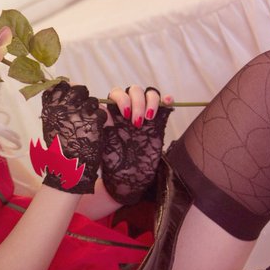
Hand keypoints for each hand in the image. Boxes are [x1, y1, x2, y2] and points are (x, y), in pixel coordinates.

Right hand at [35, 82, 105, 193]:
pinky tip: (95, 132)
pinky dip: (101, 121)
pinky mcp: (94, 120)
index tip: (70, 100)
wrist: (67, 169)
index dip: (68, 90)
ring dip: (93, 110)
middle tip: (83, 111)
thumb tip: (62, 92)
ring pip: (92, 100)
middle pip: (79, 89)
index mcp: (50, 107)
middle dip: (83, 98)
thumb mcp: (49, 125)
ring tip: (88, 125)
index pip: (60, 85)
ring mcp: (79, 112)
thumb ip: (55, 108)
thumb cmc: (58, 149)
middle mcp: (63, 106)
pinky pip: (102, 113)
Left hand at [101, 85, 172, 203]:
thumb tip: (101, 110)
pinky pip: (164, 103)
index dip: (121, 100)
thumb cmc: (111, 162)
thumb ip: (101, 127)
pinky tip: (168, 102)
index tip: (125, 115)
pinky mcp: (158, 122)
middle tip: (136, 122)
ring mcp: (144, 114)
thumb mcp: (102, 144)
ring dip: (150, 101)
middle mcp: (129, 110)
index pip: (117, 94)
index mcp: (113, 113)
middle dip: (137, 103)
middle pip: (134, 91)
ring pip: (149, 94)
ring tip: (149, 118)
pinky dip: (166, 99)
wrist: (126, 178)